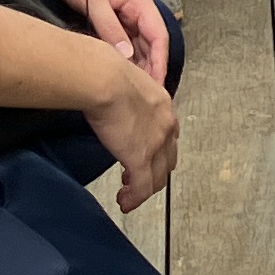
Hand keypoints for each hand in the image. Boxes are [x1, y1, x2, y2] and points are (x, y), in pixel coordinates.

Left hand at [35, 0, 174, 82]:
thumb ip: (110, 28)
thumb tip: (126, 57)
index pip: (159, 37)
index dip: (160, 63)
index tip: (157, 86)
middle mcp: (134, 6)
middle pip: (150, 43)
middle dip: (150, 68)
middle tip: (144, 96)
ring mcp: (121, 10)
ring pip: (136, 43)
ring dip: (137, 65)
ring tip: (132, 90)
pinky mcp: (107, 14)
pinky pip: (121, 39)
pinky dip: (122, 56)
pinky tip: (117, 71)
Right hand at [85, 49, 180, 212]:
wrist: (105, 80)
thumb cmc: (106, 73)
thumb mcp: (124, 80)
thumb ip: (124, 94)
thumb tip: (109, 96)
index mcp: (162, 104)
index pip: (168, 133)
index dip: (158, 147)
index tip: (146, 153)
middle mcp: (166, 125)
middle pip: (168, 158)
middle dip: (154, 170)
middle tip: (137, 176)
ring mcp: (156, 144)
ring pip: (158, 177)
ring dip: (144, 187)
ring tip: (129, 192)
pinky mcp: (141, 159)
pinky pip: (142, 188)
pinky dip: (134, 199)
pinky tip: (124, 202)